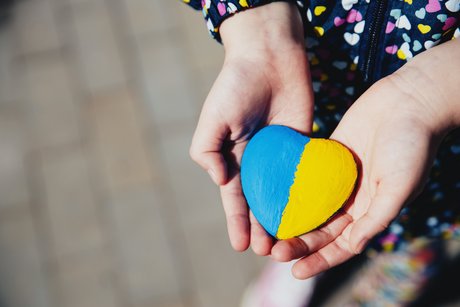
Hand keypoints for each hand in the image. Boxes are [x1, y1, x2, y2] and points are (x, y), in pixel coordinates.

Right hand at [190, 2, 313, 253]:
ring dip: (284, 218)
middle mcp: (256, 161)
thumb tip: (219, 181)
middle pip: (259, 201)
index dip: (237, 221)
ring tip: (291, 241)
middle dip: (262, 226)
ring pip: (283, 194)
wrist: (269, 57)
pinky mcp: (302, 145)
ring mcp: (280, 155)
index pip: (234, 197)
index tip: (241, 246)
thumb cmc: (236, 86)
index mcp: (232, 157)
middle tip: (269, 252)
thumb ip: (206, 150)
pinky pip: (304, 174)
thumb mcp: (213, 118)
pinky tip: (313, 214)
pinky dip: (307, 194)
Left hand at [270, 39, 459, 278]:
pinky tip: (270, 194)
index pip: (342, 245)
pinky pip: (306, 177)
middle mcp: (353, 199)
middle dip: (299, 243)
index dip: (321, 260)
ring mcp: (338, 178)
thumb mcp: (399, 186)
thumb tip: (353, 246)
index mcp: (371, 211)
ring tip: (267, 229)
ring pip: (310, 206)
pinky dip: (291, 187)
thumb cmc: (411, 145)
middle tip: (273, 251)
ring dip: (291, 219)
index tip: (297, 271)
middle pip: (321, 229)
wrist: (408, 102)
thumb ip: (377, 216)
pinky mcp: (328, 156)